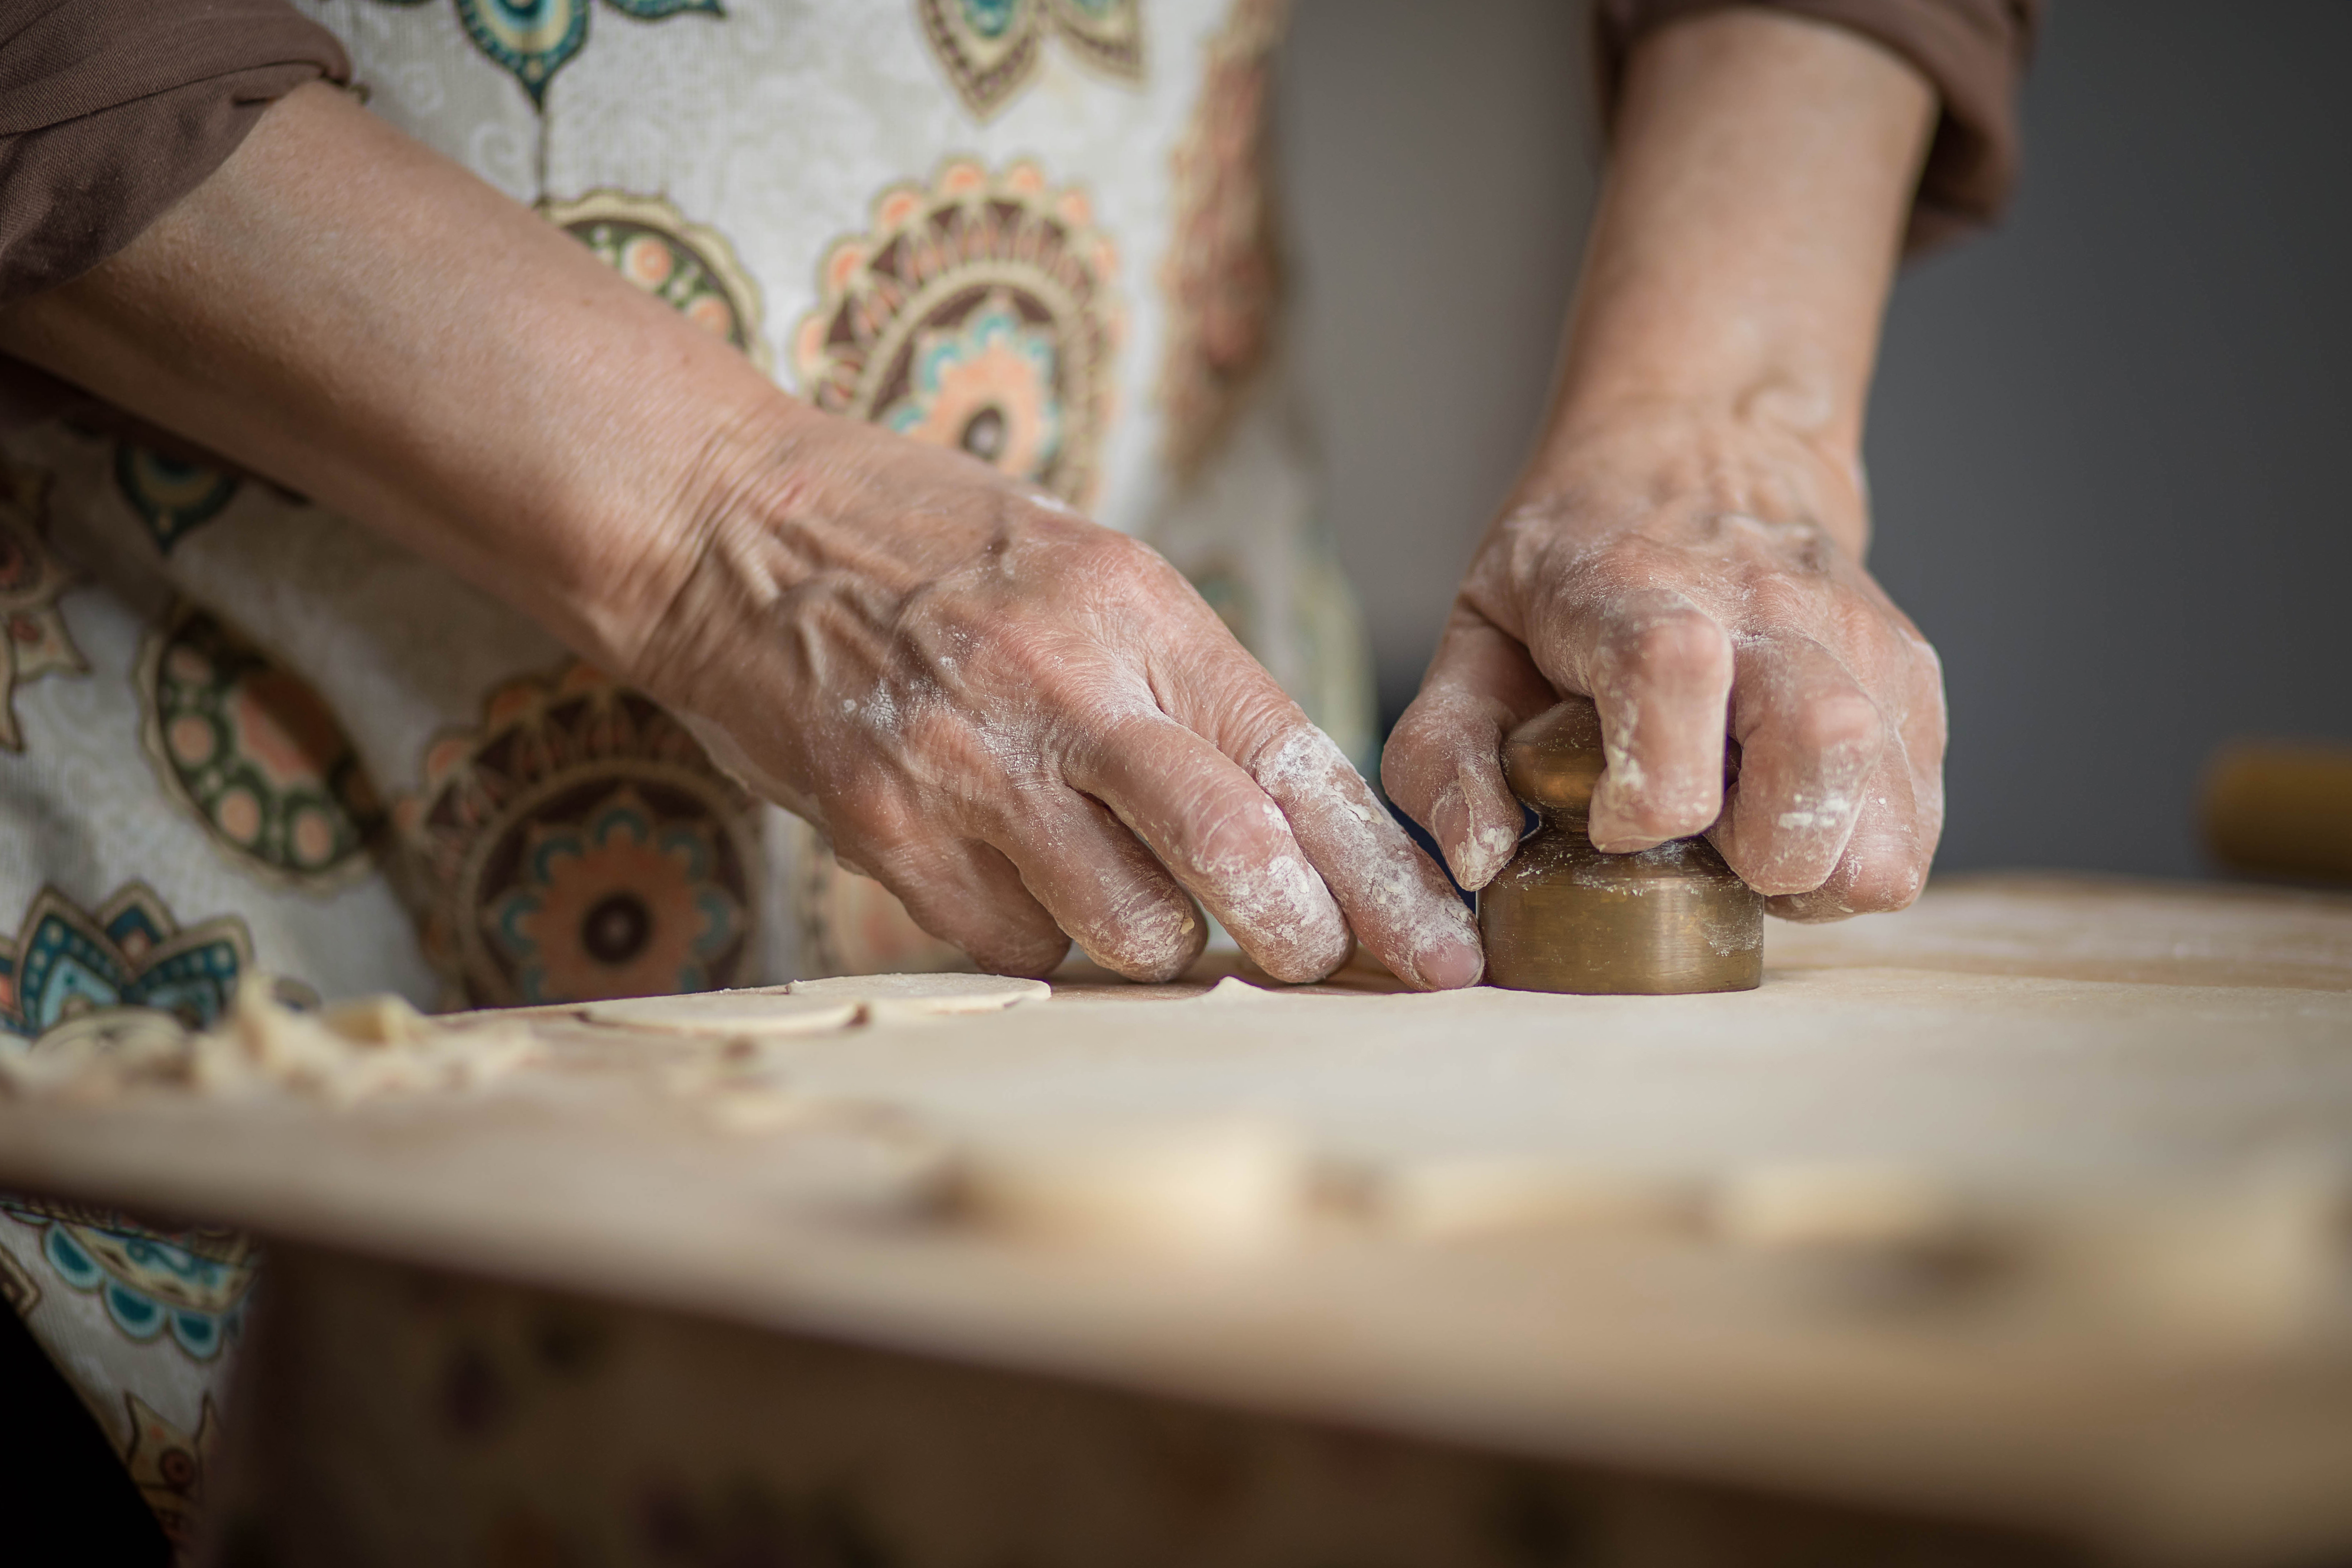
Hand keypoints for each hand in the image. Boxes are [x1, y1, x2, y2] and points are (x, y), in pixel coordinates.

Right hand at [630, 406, 1482, 985]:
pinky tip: (1018, 881)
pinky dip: (1042, 940)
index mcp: (1137, 609)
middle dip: (1304, 937)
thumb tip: (1292, 820)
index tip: (1444, 953)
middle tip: (1316, 961)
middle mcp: (1065, 685)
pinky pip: (1015, 945)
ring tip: (1132, 897)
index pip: (1299, 764)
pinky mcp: (888, 829)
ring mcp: (971, 765)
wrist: (728, 522)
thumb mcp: (1086, 569)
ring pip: (1130, 929)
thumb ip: (1183, 687)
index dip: (1383, 878)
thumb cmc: (925, 545)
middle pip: (1236, 856)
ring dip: (1160, 944)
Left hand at [1387, 8, 1945, 921]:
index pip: (1676, 672)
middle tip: (1699, 844)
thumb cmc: (1577, 567)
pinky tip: (1790, 825)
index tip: (1612, 822)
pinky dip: (1856, 855)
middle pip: (1817, 746)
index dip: (1651, 785)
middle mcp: (1768, 608)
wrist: (1708, 449)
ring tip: (1749, 844)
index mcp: (1643, 590)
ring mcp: (1856, 642)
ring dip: (1815, 866)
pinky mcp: (1910, 682)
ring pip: (1884, 799)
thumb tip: (1478, 862)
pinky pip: (1915, 819)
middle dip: (1752, 849)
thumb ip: (1443, 757)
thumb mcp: (1473, 637)